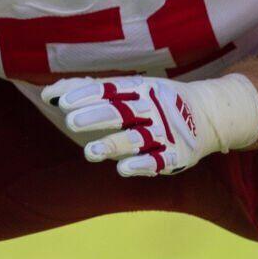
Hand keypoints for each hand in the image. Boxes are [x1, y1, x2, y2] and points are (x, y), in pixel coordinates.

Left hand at [43, 73, 257, 176]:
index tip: (62, 101)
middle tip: (70, 121)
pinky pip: (158, 162)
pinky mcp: (176, 156)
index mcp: (138, 89)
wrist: (207, 114)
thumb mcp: (128, 89)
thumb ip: (89, 91)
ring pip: (136, 139)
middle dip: (96, 116)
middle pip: (121, 111)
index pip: (109, 90)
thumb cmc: (154, 101)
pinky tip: (122, 169)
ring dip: (112, 145)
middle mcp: (151, 109)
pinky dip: (141, 165)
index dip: (86, 95)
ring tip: (89, 152)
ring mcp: (164, 133)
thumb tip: (49, 93)